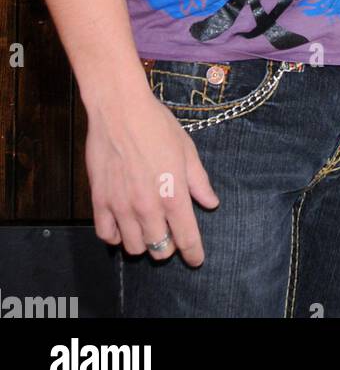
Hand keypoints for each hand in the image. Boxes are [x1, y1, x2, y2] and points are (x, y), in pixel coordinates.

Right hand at [86, 90, 219, 265]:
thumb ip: (199, 181)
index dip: (193, 253)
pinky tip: (123, 226)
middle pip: (159, 248)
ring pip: (133, 247)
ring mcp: (121, 206)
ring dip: (143, 243)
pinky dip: (116, 236)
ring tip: (146, 230)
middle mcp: (148, 207)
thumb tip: (210, 203)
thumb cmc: (156, 125)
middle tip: (170, 236)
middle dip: (168, 248)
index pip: (186, 237)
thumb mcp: (186, 150)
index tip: (196, 259)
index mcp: (173, 194)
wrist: (119, 110)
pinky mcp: (99, 201)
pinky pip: (106, 235)